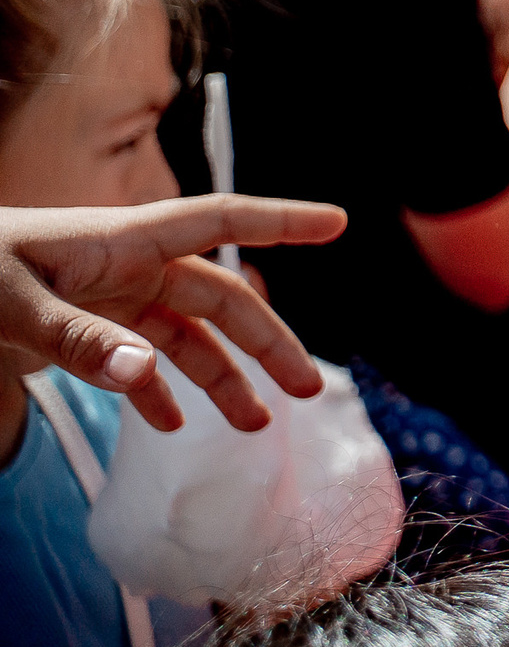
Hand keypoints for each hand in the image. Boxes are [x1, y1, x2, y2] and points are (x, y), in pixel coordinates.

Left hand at [0, 196, 345, 430]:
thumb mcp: (10, 305)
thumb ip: (79, 340)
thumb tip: (147, 374)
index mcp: (122, 243)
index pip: (219, 222)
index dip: (281, 220)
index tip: (338, 223)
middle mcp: (127, 267)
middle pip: (217, 299)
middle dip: (268, 342)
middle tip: (307, 388)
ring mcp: (107, 299)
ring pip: (186, 336)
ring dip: (223, 377)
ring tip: (256, 423)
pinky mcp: (82, 330)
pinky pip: (140, 361)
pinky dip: (160, 393)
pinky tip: (174, 425)